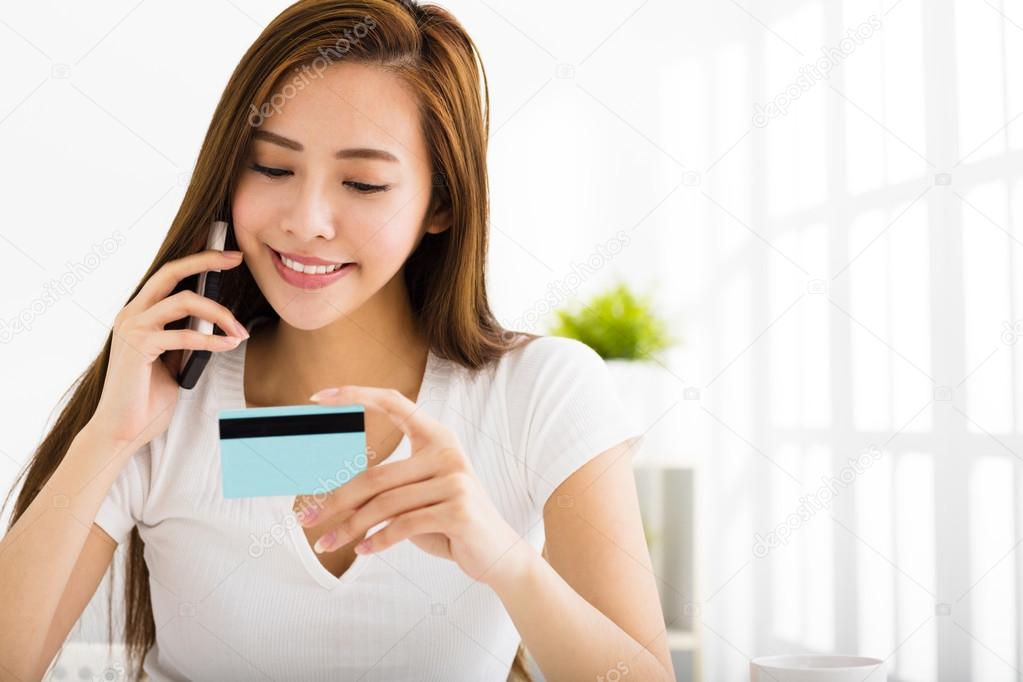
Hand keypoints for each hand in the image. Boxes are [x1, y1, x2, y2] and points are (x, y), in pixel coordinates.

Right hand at [90, 250, 248, 448]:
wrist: (122, 430)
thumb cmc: (147, 398)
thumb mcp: (173, 360)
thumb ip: (185, 338)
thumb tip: (215, 324)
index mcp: (139, 313)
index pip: (169, 275)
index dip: (199, 261)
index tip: (229, 257)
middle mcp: (132, 314)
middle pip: (172, 272)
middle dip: (207, 261)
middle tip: (237, 260)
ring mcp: (132, 328)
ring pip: (184, 301)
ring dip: (220, 314)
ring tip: (241, 332)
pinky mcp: (138, 346)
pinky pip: (184, 335)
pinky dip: (212, 340)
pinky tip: (229, 345)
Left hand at [295, 385, 535, 586]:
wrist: (497, 553)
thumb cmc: (449, 522)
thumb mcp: (417, 498)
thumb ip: (387, 488)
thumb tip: (331, 493)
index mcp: (437, 437)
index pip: (394, 402)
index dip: (357, 395)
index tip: (319, 397)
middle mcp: (447, 452)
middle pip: (375, 476)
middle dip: (335, 501)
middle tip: (306, 518)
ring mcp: (455, 480)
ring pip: (385, 505)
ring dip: (350, 528)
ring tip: (325, 544)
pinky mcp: (458, 509)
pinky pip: (404, 525)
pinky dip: (378, 541)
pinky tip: (363, 550)